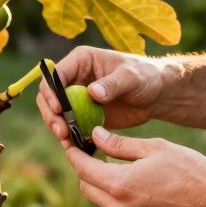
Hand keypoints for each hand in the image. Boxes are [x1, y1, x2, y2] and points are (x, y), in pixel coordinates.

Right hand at [36, 46, 168, 150]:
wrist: (156, 95)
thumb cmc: (146, 76)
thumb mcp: (132, 76)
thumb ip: (113, 84)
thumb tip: (92, 92)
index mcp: (81, 60)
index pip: (56, 74)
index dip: (52, 91)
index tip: (58, 109)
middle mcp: (74, 77)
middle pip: (49, 95)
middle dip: (51, 113)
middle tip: (61, 131)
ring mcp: (77, 97)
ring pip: (55, 112)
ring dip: (56, 126)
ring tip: (66, 140)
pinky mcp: (83, 114)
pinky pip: (69, 125)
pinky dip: (69, 136)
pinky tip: (73, 146)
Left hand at [66, 126, 205, 206]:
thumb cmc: (191, 170)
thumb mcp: (154, 148)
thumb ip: (120, 144)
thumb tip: (95, 135)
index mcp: (120, 184)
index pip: (83, 168)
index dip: (75, 153)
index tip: (72, 143)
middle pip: (87, 187)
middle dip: (86, 169)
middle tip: (94, 152)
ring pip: (100, 203)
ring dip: (101, 186)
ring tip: (115, 168)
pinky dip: (116, 200)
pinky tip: (133, 186)